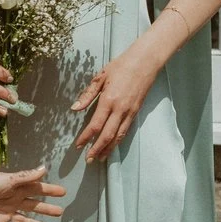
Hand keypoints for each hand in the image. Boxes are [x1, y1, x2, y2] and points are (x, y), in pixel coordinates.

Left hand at [0, 167, 66, 221]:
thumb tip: (44, 169)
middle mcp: (14, 201)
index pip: (38, 190)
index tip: (63, 192)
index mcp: (17, 189)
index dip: (50, 191)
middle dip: (47, 209)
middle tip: (61, 212)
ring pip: (24, 221)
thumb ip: (27, 176)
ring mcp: (6, 213)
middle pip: (34, 206)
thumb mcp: (9, 179)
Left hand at [72, 47, 157, 162]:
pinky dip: (118, 140)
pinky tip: (113, 145)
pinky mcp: (136, 112)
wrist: (145, 61)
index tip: (78, 146)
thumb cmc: (121, 66)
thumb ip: (88, 95)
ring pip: (118, 136)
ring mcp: (130, 112)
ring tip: (100, 158)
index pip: (95, 125)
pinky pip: (126, 130)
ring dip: (109, 148)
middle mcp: (120, 109)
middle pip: (107, 135)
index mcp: (109, 100)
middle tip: (88, 160)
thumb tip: (74, 108)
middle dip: (97, 149)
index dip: (86, 137)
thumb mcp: (101, 76)